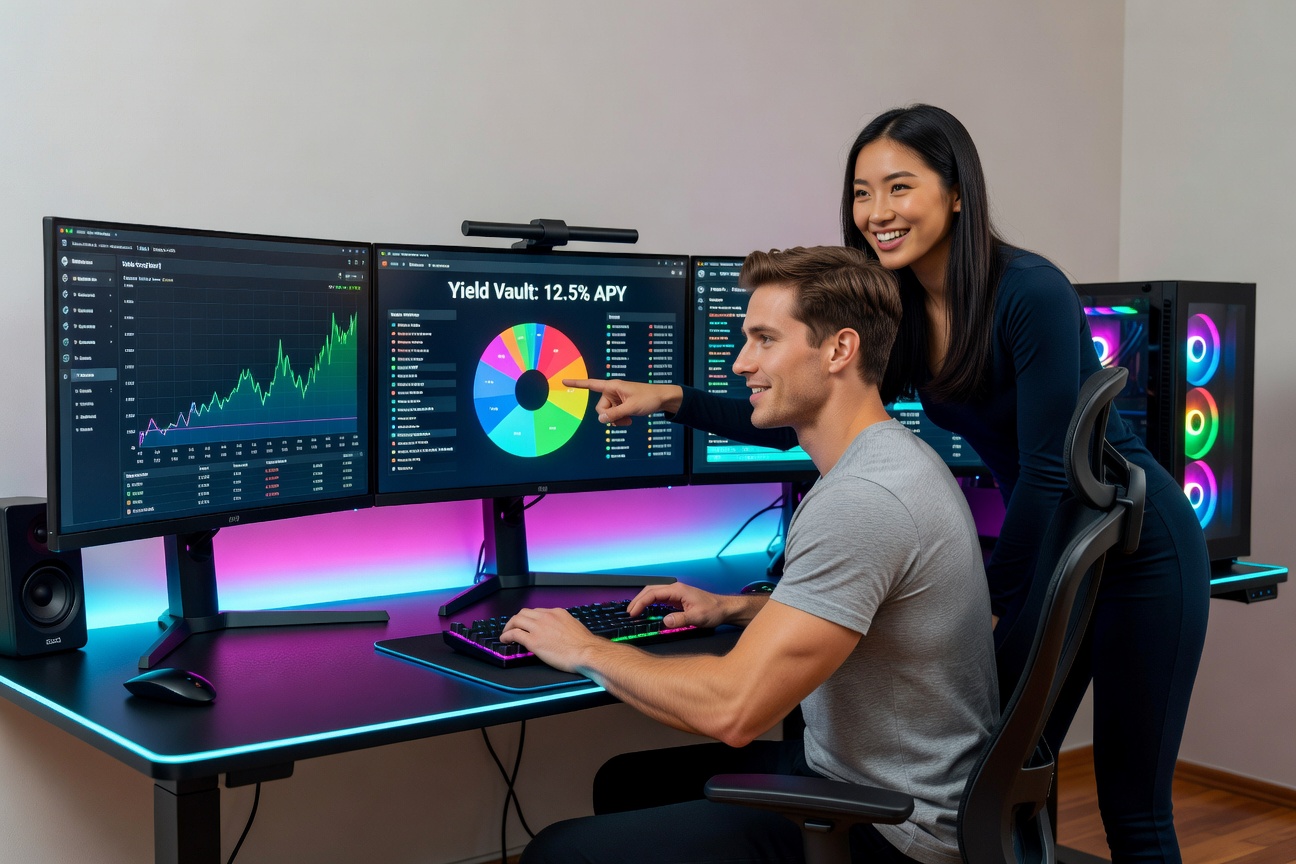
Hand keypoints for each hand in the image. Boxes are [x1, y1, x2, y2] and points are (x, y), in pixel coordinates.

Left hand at [500, 607, 602, 673]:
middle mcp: (547, 617)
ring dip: (509, 626)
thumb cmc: (585, 645)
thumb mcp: (575, 627)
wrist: (587, 652)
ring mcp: (539, 628)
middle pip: (524, 613)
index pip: (537, 611)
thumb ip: (564, 625)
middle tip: (513, 627)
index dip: (529, 618)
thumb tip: (560, 631)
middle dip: (516, 620)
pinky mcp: (534, 641)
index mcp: (558, 613)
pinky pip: (514, 634)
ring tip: (506, 634)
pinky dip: (506, 635)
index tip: (527, 624)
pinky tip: (505, 640)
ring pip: (517, 620)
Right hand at [562, 378, 682, 426]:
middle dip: (609, 416)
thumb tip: (600, 420)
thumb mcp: (631, 408)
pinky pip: (614, 415)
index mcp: (612, 386)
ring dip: (616, 420)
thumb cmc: (648, 398)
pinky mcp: (621, 405)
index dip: (577, 383)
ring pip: (607, 414)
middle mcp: (612, 392)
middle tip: (624, 419)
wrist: (662, 399)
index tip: (563, 380)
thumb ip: (615, 414)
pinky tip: (630, 420)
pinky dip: (620, 420)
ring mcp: (616, 399)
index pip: (591, 384)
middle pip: (600, 408)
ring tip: (629, 420)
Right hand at [627, 583, 746, 629]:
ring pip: (654, 593)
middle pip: (650, 590)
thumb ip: (681, 619)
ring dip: (643, 601)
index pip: (653, 594)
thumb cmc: (714, 610)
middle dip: (638, 600)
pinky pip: (659, 598)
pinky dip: (650, 603)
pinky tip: (646, 610)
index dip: (640, 603)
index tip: (633, 613)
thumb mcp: (697, 618)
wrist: (725, 608)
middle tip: (629, 613)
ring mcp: (676, 593)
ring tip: (634, 611)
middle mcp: (675, 589)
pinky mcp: (678, 599)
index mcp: (677, 590)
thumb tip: (665, 621)